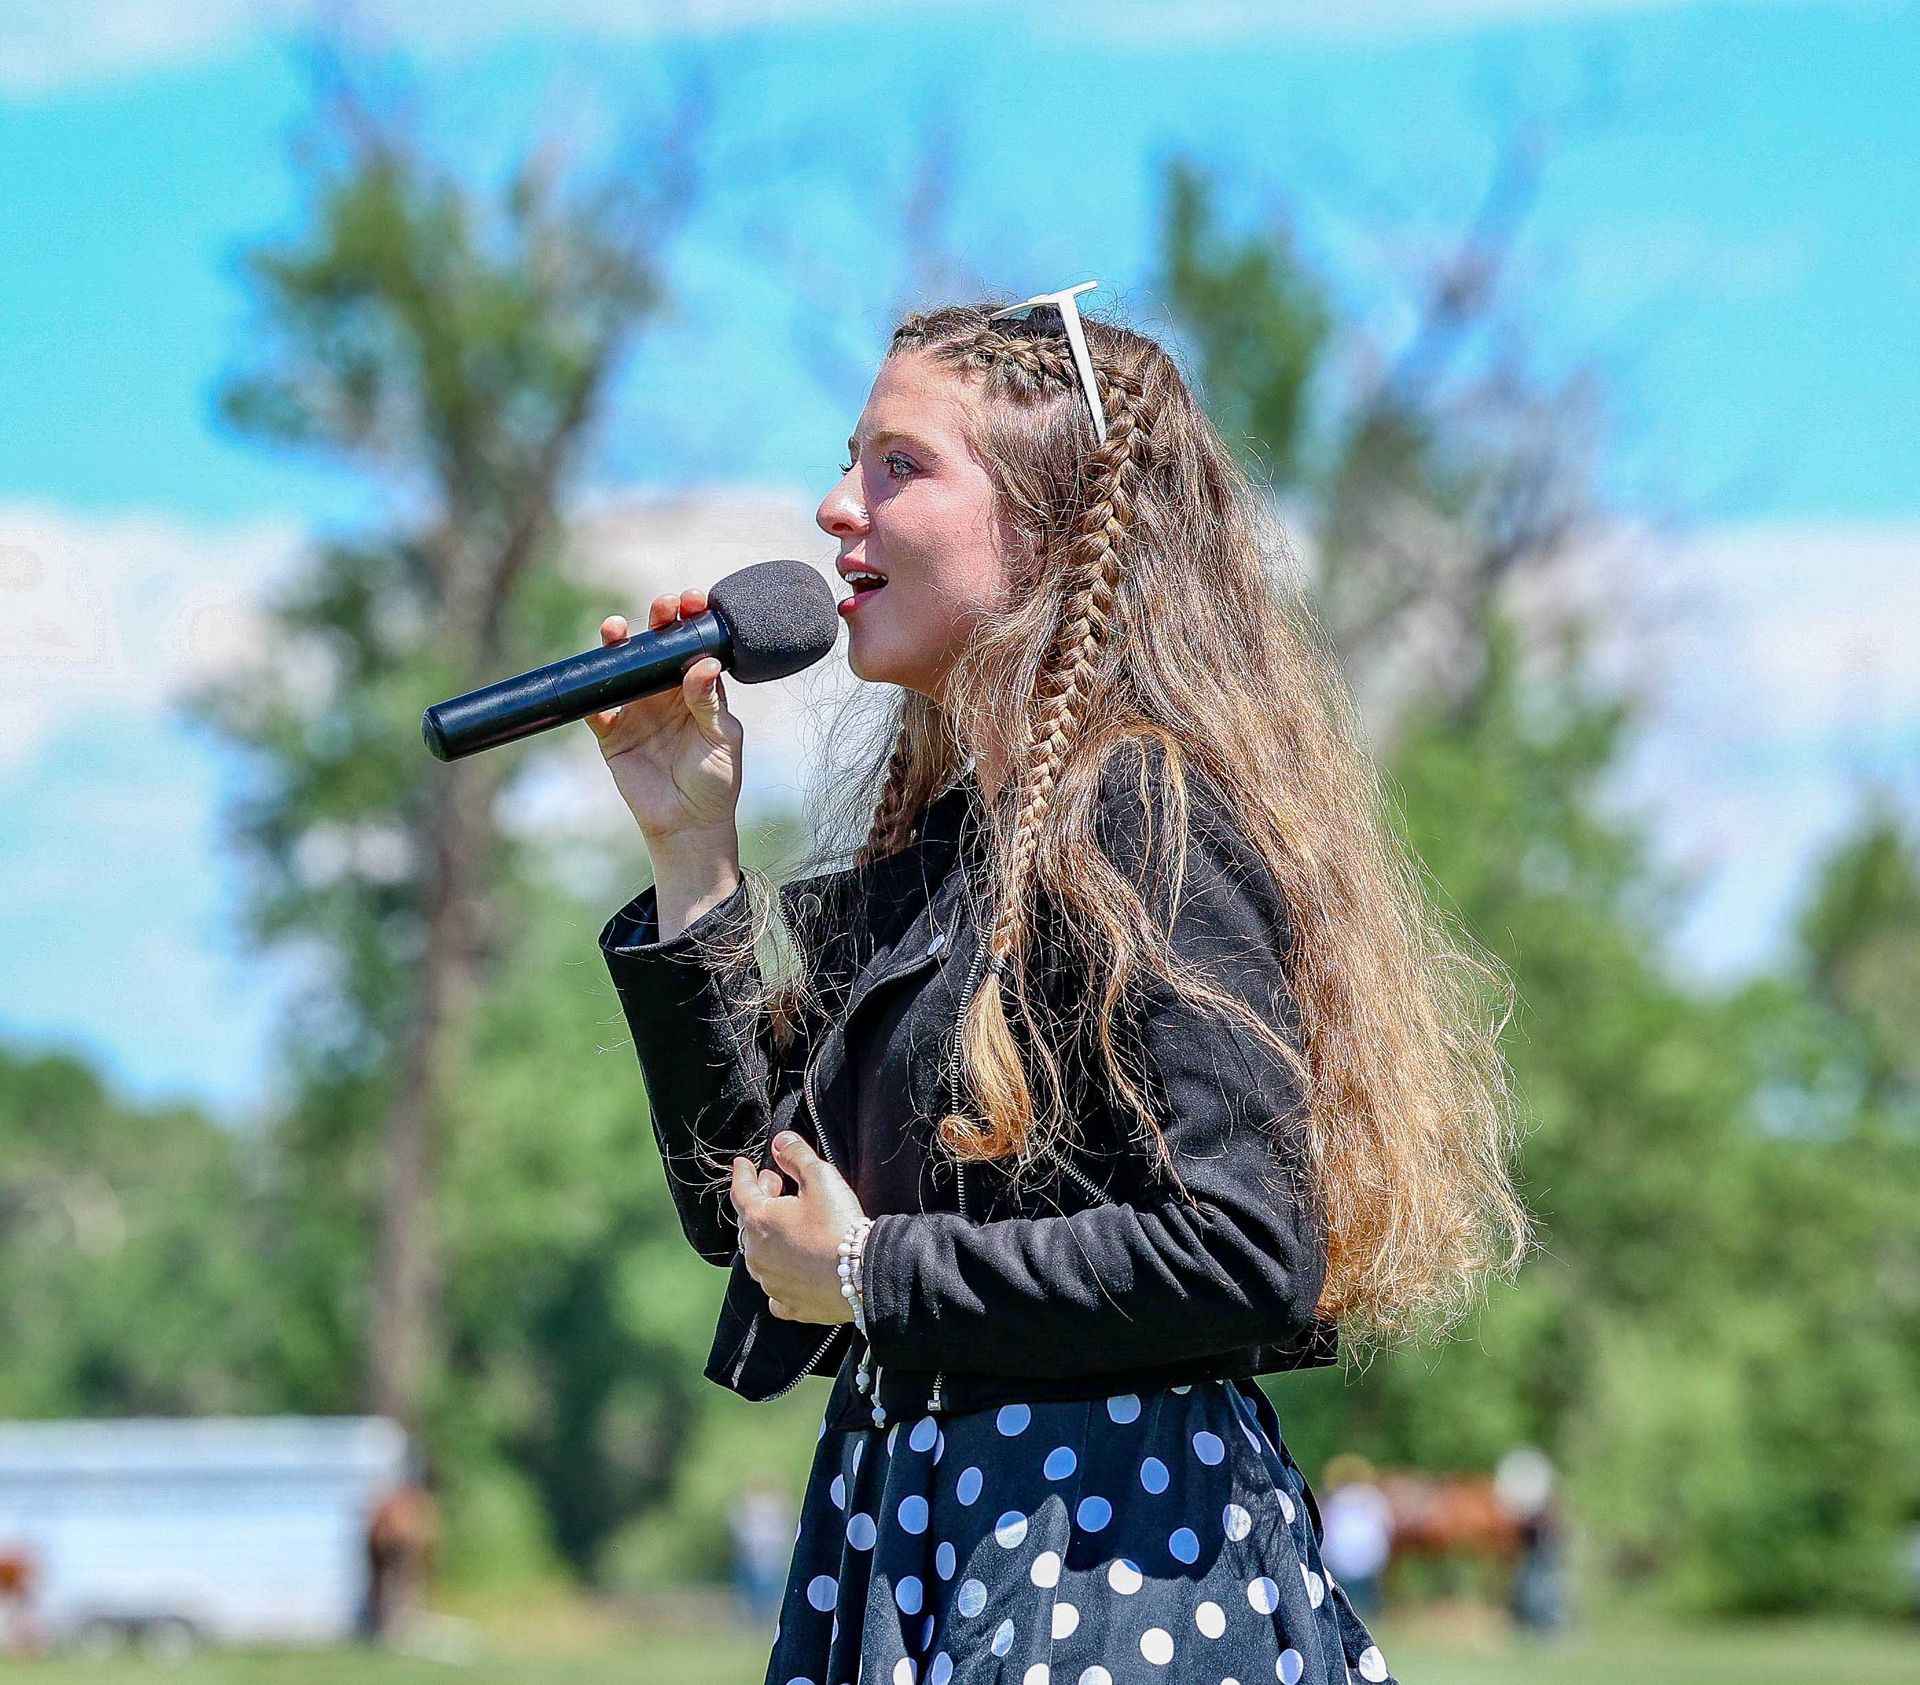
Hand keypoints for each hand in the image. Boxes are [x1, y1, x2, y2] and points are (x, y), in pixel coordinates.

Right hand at [585, 590, 742, 845]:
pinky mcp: (611, 733)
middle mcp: (666, 692)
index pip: (694, 645)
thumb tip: (705, 663)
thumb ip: (710, 703)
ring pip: (622, 668)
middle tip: (664, 607)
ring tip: (616, 627)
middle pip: (658, 647)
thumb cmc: (716, 780)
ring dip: (618, 644)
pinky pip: (594, 708)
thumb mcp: (722, 739)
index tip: (694, 601)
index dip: (693, 620)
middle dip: (659, 621)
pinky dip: (588, 692)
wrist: (689, 823)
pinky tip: (592, 677)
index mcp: (698, 688)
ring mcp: (636, 709)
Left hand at [729, 1132, 868, 1324]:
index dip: (742, 1174)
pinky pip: (775, 1288)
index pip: (741, 1190)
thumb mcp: (820, 1178)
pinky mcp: (789, 1303)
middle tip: (775, 1186)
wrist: (862, 1275)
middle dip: (761, 1201)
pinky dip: (778, 1276)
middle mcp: (756, 1253)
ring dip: (769, 1237)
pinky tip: (788, 1270)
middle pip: (749, 1222)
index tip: (742, 1164)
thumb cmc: (838, 1224)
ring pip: (760, 1254)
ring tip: (786, 1225)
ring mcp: (770, 1281)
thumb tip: (780, 1142)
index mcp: (758, 1219)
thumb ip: (796, 1155)